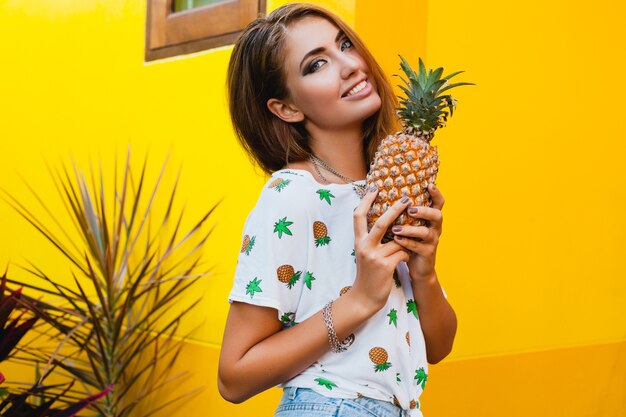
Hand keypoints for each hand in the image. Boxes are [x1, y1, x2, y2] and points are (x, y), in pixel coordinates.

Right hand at [351, 186, 411, 311]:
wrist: (364, 297)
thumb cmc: (368, 274)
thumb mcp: (365, 253)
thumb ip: (372, 239)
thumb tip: (387, 221)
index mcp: (358, 241)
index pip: (358, 216)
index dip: (366, 201)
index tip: (375, 188)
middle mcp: (364, 247)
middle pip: (380, 223)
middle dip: (395, 209)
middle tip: (406, 198)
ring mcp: (375, 257)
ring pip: (398, 240)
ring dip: (406, 242)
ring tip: (407, 246)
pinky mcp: (385, 267)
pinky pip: (403, 253)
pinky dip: (407, 255)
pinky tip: (405, 260)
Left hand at [392, 183, 443, 281]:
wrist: (418, 267)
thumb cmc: (410, 240)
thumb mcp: (409, 225)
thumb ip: (404, 213)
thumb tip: (388, 193)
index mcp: (431, 218)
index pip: (438, 203)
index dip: (436, 193)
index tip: (429, 184)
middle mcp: (435, 228)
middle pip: (437, 215)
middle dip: (424, 211)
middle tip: (410, 209)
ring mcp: (432, 241)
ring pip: (426, 232)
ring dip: (410, 229)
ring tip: (396, 228)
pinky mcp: (427, 253)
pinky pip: (418, 247)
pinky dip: (407, 243)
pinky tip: (396, 239)